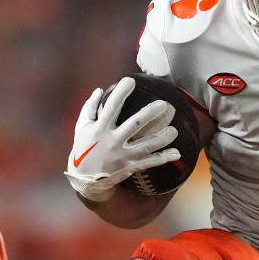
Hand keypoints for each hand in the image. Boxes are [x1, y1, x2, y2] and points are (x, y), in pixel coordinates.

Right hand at [64, 79, 179, 199]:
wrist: (85, 179)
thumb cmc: (83, 149)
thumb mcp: (81, 128)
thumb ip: (89, 108)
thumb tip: (99, 90)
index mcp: (100, 128)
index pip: (111, 107)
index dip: (121, 92)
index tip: (131, 80)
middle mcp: (112, 141)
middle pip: (134, 124)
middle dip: (149, 113)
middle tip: (164, 104)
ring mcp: (122, 155)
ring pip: (146, 145)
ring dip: (162, 138)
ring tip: (174, 130)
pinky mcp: (129, 167)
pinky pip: (149, 162)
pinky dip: (163, 158)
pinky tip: (177, 153)